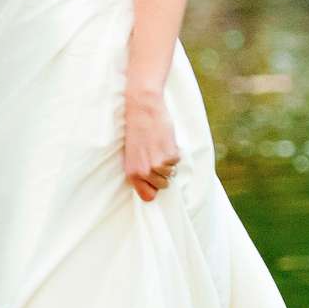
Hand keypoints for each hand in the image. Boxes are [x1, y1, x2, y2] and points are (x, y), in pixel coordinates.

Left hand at [123, 88, 180, 202]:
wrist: (142, 110)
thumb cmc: (136, 131)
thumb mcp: (132, 155)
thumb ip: (140, 170)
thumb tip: (152, 184)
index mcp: (133, 174)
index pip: (148, 197)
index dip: (153, 187)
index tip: (154, 178)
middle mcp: (144, 173)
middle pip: (162, 186)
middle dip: (162, 173)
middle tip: (156, 156)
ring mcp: (158, 165)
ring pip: (171, 174)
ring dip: (168, 162)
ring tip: (159, 147)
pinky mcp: (170, 156)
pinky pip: (176, 161)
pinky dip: (174, 152)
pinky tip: (164, 142)